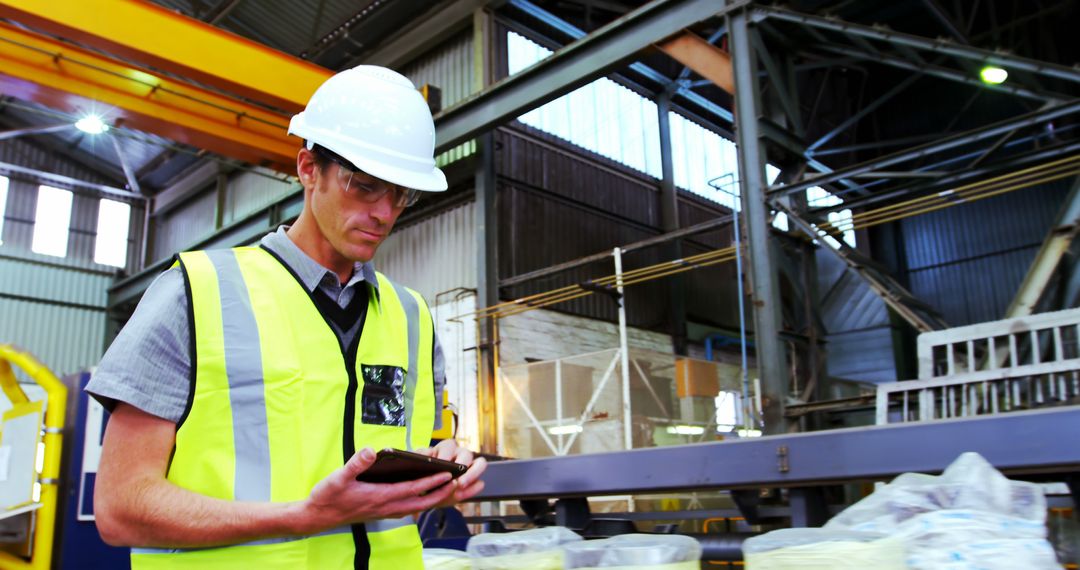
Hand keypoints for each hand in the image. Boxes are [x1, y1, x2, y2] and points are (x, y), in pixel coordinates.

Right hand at [299, 447, 455, 532]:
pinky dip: (421, 502)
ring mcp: (385, 511)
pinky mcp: (382, 512)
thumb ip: (355, 464)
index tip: (448, 474)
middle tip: (460, 484)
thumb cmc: (328, 497)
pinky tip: (425, 496)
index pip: (413, 488)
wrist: (318, 516)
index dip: (431, 481)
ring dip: (434, 499)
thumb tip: (371, 451)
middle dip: (442, 493)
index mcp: (379, 496)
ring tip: (449, 489)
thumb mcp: (338, 477)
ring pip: (417, 507)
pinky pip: (409, 508)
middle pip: (421, 501)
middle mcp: (386, 506)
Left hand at [415, 439, 486, 505]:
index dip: (446, 453)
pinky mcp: (473, 482)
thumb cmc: (421, 476)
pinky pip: (479, 483)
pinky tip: (461, 495)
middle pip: (467, 454)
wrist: (424, 495)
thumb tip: (426, 453)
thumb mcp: (416, 466)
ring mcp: (469, 468)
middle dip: (463, 465)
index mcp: (445, 449)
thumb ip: (419, 458)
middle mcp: (460, 455)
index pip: (450, 445)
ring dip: (473, 475)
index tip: (442, 462)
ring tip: (461, 486)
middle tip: (456, 477)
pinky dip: (472, 490)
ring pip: (480, 464)